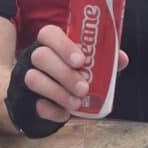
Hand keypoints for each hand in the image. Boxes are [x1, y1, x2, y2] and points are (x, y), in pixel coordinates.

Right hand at [5, 24, 129, 137]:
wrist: (49, 99)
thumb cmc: (74, 75)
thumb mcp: (90, 65)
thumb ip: (104, 59)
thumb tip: (121, 58)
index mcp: (52, 43)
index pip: (49, 33)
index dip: (63, 45)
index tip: (81, 61)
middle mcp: (36, 57)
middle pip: (40, 56)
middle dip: (64, 73)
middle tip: (84, 88)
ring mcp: (27, 77)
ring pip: (33, 78)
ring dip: (57, 92)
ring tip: (76, 103)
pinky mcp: (26, 99)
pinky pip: (35, 104)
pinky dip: (52, 111)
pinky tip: (65, 114)